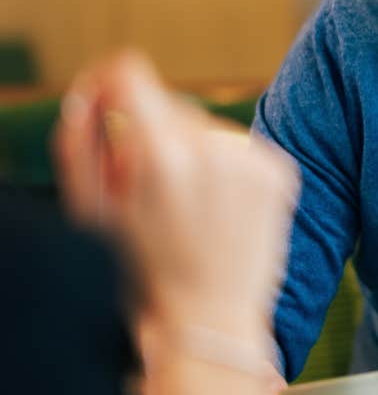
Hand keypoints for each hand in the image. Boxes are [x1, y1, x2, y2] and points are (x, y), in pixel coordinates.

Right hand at [54, 51, 298, 332]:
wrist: (210, 323)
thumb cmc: (139, 274)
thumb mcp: (89, 211)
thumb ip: (79, 140)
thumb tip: (92, 89)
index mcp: (160, 155)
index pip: (130, 71)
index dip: (110, 82)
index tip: (107, 101)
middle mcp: (214, 146)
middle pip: (170, 102)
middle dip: (152, 133)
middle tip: (151, 188)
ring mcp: (254, 157)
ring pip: (206, 125)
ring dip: (191, 151)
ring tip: (189, 206)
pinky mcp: (280, 170)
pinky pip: (240, 146)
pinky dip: (225, 167)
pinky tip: (219, 209)